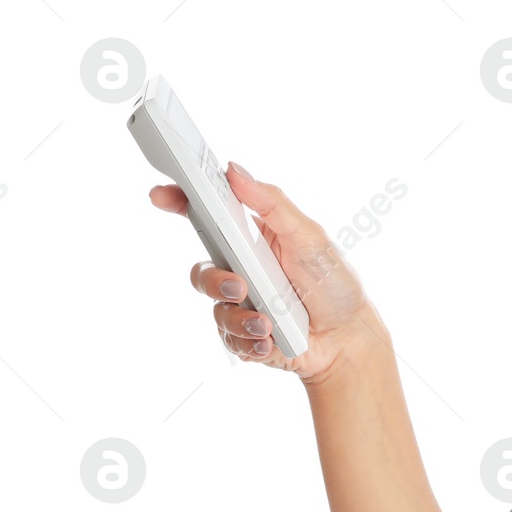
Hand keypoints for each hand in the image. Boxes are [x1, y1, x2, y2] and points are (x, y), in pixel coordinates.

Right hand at [147, 161, 384, 383]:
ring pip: (215, 309)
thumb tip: (234, 170)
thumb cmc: (334, 283)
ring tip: (268, 323)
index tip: (162, 195)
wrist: (348, 338)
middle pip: (202, 271)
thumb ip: (272, 204)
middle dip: (215, 281)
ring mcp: (241, 304)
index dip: (180, 202)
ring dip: (241, 318)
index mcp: (253, 240)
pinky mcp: (245, 336)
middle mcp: (242, 271)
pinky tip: (271, 341)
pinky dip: (250, 342)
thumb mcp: (309, 237)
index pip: (208, 217)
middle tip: (240, 286)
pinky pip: (229, 340)